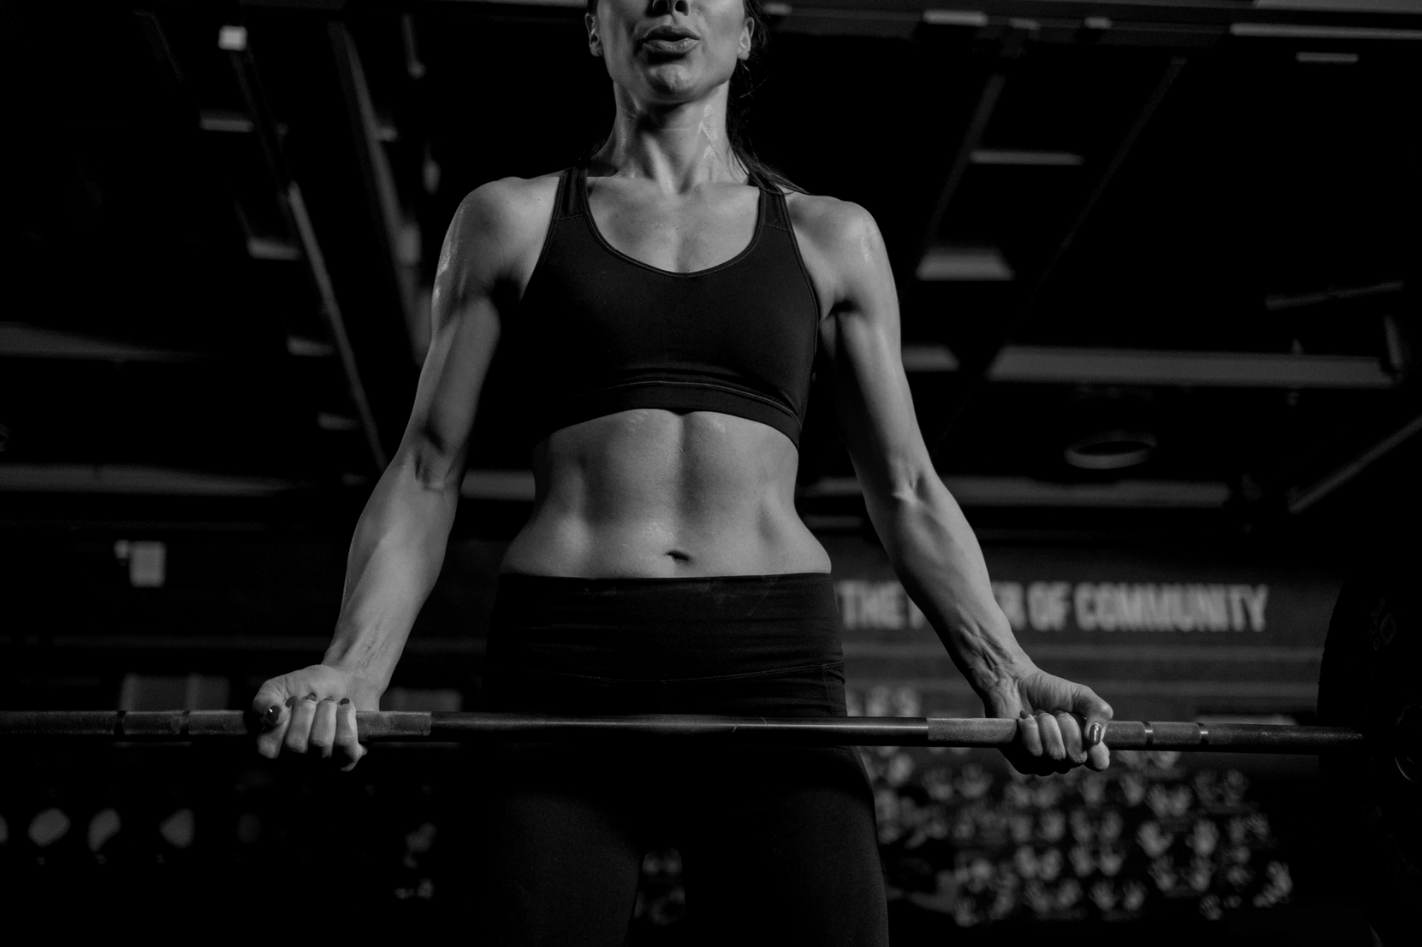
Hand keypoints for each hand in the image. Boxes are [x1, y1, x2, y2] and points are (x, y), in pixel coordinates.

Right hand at [252, 664, 375, 770]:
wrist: (347, 680)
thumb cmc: (309, 686)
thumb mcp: (279, 687)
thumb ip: (264, 701)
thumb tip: (272, 716)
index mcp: (273, 749)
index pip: (267, 748)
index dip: (281, 718)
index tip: (291, 702)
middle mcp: (294, 762)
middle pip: (295, 744)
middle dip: (307, 710)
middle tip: (313, 701)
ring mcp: (320, 765)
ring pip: (320, 741)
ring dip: (327, 711)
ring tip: (330, 704)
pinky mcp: (346, 760)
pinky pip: (345, 741)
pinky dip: (346, 716)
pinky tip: (345, 710)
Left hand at [984, 664, 1111, 774]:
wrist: (1014, 682)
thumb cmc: (1049, 690)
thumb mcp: (1080, 694)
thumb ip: (1099, 711)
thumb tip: (1095, 738)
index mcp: (1084, 746)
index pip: (1100, 762)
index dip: (1095, 747)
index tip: (1087, 728)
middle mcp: (1066, 759)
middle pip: (1076, 757)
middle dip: (1067, 726)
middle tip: (1057, 712)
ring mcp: (1044, 764)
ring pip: (1054, 755)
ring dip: (1047, 725)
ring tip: (1040, 714)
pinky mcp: (1023, 763)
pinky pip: (1033, 753)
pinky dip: (1030, 729)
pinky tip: (1025, 719)